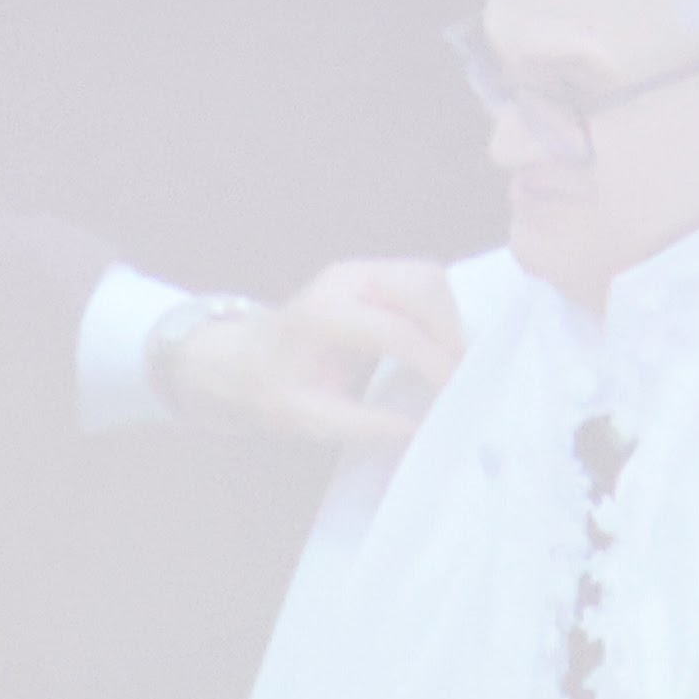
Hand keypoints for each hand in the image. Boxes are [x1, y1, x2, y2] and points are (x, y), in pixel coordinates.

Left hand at [166, 259, 466, 449]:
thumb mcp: (310, 419)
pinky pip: (421, 281)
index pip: (395, 330)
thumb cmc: (270, 390)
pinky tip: (433, 346)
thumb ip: (363, 424)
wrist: (242, 361)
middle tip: (455, 376)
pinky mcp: (373, 273)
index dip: (432, 362)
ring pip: (428, 276)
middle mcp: (345, 279)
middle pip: (422, 284)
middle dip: (448, 330)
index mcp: (324, 314)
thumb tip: (416, 429)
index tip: (451, 393)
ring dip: (447, 317)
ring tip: (446, 363)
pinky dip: (438, 311)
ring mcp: (361, 270)